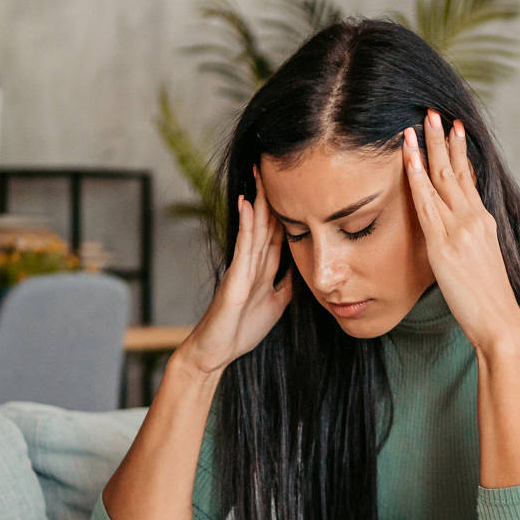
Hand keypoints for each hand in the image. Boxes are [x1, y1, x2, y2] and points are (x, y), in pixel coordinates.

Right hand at [181, 165, 293, 372]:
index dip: (287, 211)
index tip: (296, 188)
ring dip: (259, 201)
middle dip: (272, 197)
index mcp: (262, 270)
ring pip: (255, 229)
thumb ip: (286, 286)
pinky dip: (247, 225)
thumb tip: (304, 270)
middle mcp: (251, 264)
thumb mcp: (275, 306)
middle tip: (275, 166)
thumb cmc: (240, 331)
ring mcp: (241, 269)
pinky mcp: (234, 279)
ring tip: (261, 173)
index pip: (278, 234)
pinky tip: (248, 204)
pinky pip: (243, 247)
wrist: (215, 352)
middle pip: (266, 224)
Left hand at [403, 111, 519, 348]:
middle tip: (433, 112)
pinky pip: (427, 204)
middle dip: (443, 139)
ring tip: (418, 123)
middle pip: (455, 170)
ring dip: (428, 148)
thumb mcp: (481, 263)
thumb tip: (456, 238)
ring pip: (442, 179)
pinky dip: (417, 178)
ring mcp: (460, 229)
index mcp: (483, 222)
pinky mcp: (444, 244)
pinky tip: (410, 160)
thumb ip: (469, 243)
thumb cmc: (489, 302)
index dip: (459, 152)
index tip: (453, 129)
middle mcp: (474, 218)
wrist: (500, 322)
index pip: (468, 179)